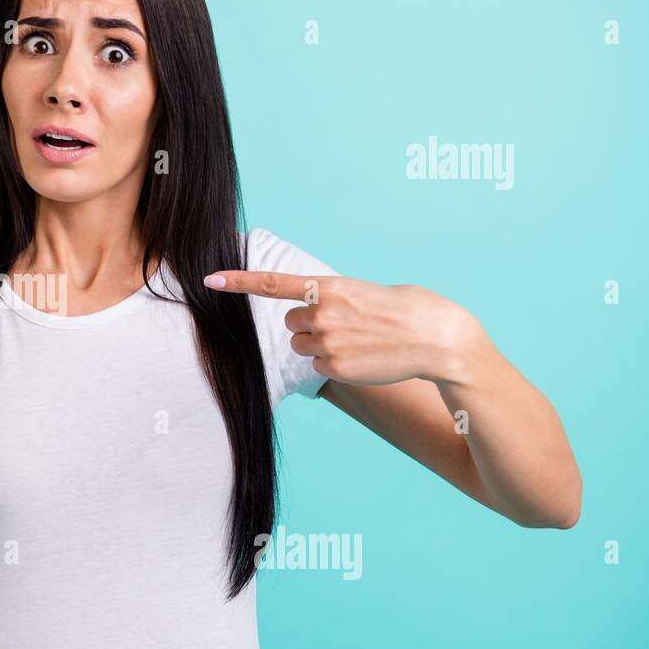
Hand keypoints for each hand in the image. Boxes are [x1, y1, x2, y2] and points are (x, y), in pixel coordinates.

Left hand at [202, 269, 485, 385]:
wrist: (438, 339)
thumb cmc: (408, 309)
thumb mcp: (367, 291)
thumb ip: (335, 298)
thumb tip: (318, 310)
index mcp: (329, 286)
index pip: (273, 284)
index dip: (238, 282)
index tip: (209, 280)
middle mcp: (321, 313)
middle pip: (291, 322)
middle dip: (311, 323)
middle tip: (346, 324)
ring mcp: (326, 342)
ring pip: (302, 345)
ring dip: (321, 344)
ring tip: (357, 340)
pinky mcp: (334, 368)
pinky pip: (318, 366)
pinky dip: (334, 364)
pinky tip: (362, 357)